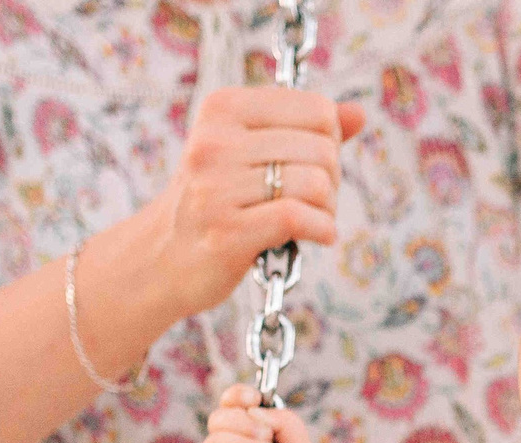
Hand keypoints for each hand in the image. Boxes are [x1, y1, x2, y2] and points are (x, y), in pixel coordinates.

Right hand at [148, 88, 363, 318]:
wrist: (162, 257)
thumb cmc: (217, 201)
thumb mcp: (252, 152)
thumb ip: (306, 130)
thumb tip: (358, 114)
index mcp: (223, 108)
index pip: (317, 109)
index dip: (331, 141)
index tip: (312, 164)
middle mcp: (215, 140)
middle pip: (322, 149)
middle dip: (332, 180)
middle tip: (312, 200)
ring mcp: (217, 187)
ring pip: (316, 184)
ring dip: (327, 209)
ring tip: (309, 219)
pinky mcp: (227, 231)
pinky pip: (300, 218)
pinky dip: (322, 230)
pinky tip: (318, 236)